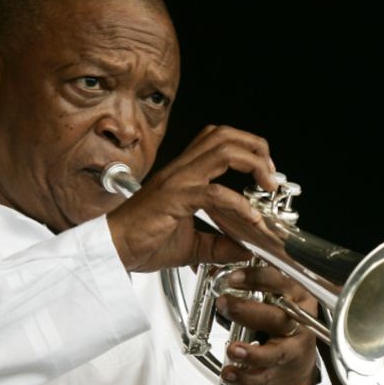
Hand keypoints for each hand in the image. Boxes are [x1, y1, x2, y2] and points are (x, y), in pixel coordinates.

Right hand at [106, 125, 275, 271]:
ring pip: (223, 150)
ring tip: (267, 184)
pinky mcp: (174, 199)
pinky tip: (251, 220)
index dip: (247, 149)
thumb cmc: (141, 242)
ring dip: (253, 163)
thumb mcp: (190, 246)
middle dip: (256, 148)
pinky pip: (214, 193)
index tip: (264, 174)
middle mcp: (181, 170)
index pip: (217, 140)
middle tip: (271, 174)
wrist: (112, 250)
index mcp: (183, 174)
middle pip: (225, 135)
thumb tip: (245, 250)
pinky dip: (240, 205)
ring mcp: (177, 181)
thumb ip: (218, 246)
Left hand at [217, 265, 318, 384]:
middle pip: (277, 317)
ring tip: (232, 349)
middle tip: (223, 304)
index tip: (234, 277)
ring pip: (276, 351)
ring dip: (252, 352)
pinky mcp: (282, 371)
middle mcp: (298, 322)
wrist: (296, 362)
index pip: (279, 282)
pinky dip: (244, 376)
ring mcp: (292, 348)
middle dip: (247, 311)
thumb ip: (247, 285)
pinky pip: (263, 376)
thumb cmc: (278, 322)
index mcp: (295, 296)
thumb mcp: (270, 297)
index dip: (257, 278)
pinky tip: (229, 372)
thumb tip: (213, 268)